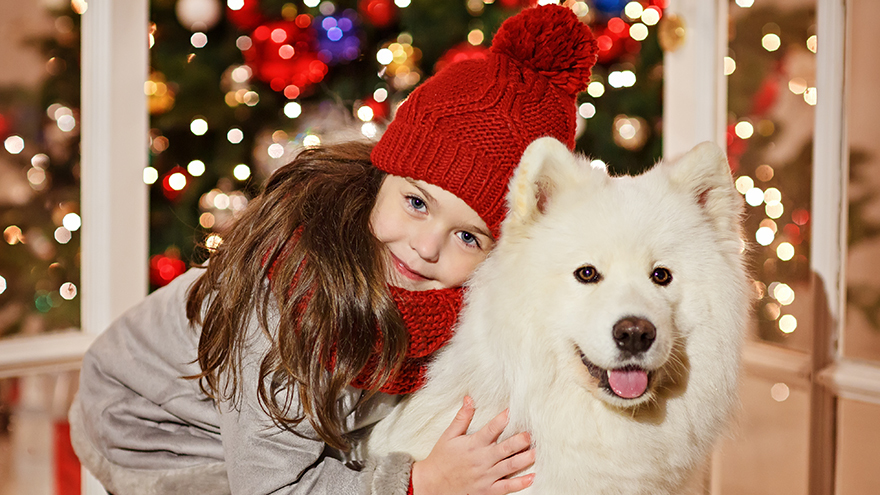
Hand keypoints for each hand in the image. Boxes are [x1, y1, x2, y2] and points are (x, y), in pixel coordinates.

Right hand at [411, 396, 534, 494]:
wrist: (431, 484)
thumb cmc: (440, 458)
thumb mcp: (448, 436)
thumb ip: (462, 418)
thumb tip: (469, 398)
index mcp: (473, 444)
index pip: (491, 429)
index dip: (502, 419)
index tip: (512, 411)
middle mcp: (481, 460)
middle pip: (505, 449)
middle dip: (520, 440)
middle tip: (531, 434)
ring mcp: (485, 476)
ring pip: (510, 467)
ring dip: (525, 459)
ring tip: (536, 452)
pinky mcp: (487, 490)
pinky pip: (506, 487)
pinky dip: (520, 483)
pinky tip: (532, 477)